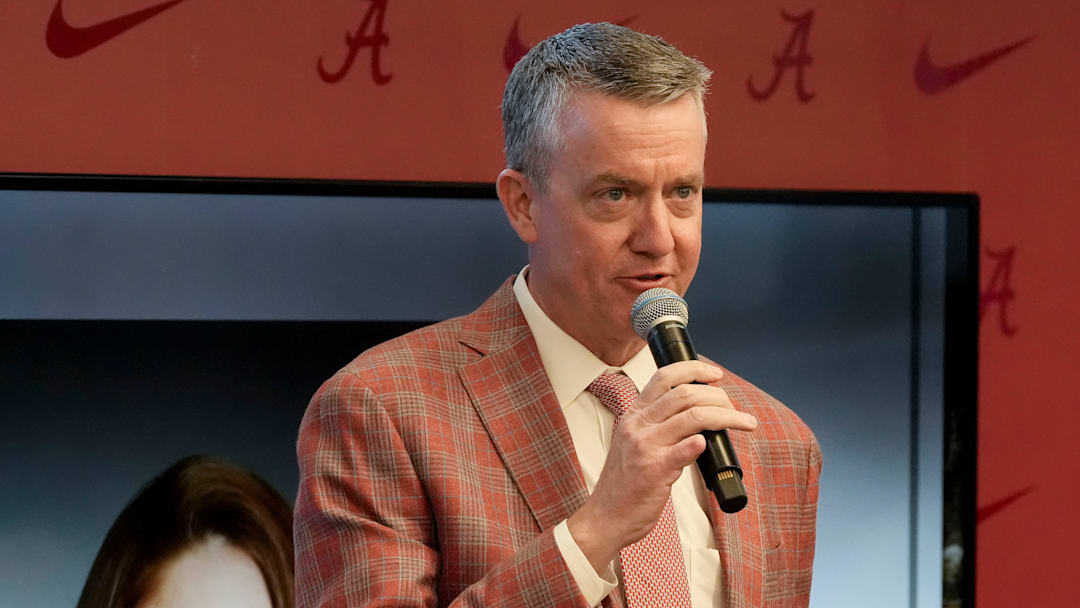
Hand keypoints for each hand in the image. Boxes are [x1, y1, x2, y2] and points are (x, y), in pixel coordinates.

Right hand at [566, 360, 756, 573]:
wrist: (607, 515)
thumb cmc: (625, 483)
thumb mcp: (634, 442)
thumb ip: (658, 426)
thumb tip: (698, 415)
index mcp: (634, 415)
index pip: (664, 377)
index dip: (693, 370)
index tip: (715, 375)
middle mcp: (638, 425)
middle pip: (685, 394)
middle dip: (718, 397)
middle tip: (734, 408)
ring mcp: (645, 446)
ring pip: (693, 417)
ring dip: (726, 417)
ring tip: (744, 422)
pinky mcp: (655, 470)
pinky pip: (686, 449)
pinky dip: (703, 442)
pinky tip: (711, 444)